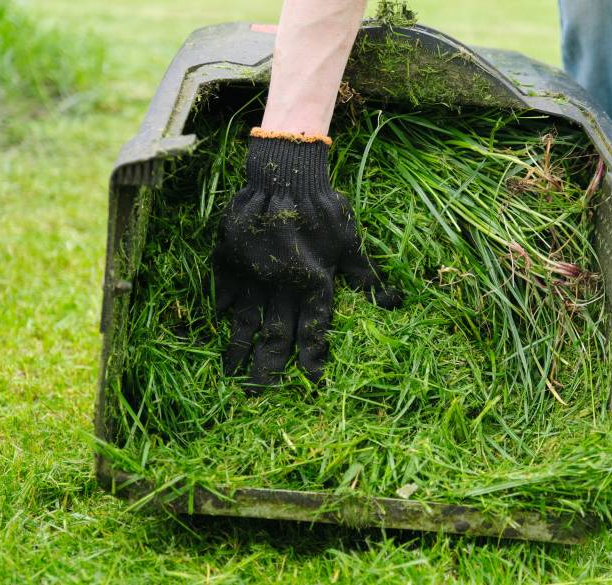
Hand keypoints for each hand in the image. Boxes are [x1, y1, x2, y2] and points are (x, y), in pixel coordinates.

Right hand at [213, 132, 400, 389]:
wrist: (285, 175)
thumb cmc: (325, 208)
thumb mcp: (350, 241)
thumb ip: (365, 276)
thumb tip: (392, 303)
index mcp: (315, 282)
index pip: (315, 330)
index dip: (314, 357)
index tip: (312, 382)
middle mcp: (283, 285)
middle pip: (276, 334)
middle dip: (269, 367)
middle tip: (259, 394)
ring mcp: (254, 274)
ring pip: (246, 320)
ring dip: (239, 349)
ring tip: (231, 375)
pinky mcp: (232, 260)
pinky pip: (226, 291)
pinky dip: (223, 310)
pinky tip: (218, 327)